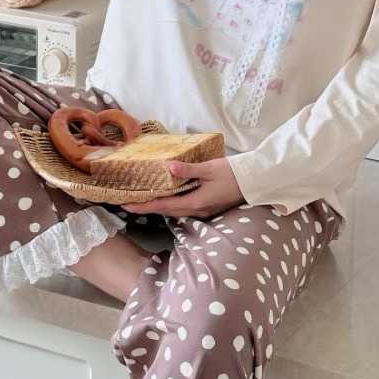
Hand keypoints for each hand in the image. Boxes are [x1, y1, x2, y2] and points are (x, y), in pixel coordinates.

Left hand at [122, 156, 244, 218]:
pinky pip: (183, 206)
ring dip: (159, 206)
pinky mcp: (207, 206)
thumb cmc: (232, 173)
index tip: (126, 205)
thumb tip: (168, 167)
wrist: (253, 180)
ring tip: (143, 199)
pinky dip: (171, 203)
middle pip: (166, 211)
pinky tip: (167, 195)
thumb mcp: (209, 168)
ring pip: (175, 210)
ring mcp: (203, 210)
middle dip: (147, 207)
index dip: (143, 206)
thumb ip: (188, 170)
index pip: (163, 206)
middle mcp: (197, 210)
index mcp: (195, 202)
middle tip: (129, 202)